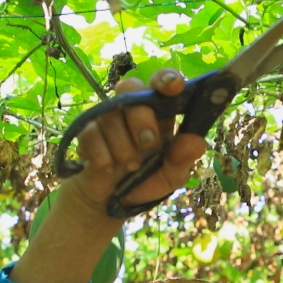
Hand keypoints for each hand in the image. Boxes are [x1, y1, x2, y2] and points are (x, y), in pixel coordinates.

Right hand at [63, 69, 207, 220]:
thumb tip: (197, 142)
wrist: (111, 203)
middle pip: (131, 87)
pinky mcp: (85, 132)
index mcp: (160, 112)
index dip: (167, 79)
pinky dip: (103, 156)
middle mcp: (133, 108)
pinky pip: (91, 134)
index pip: (161, 83)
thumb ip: (183, 159)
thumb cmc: (146, 181)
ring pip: (111, 114)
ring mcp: (107, 118)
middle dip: (141, 117)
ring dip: (123, 147)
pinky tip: (109, 169)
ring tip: (131, 167)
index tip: (173, 87)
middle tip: (147, 144)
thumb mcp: (171, 176)